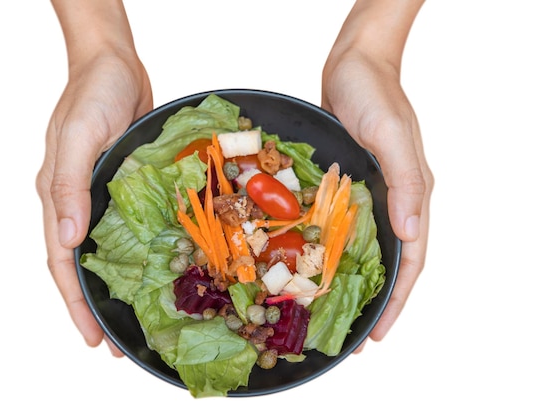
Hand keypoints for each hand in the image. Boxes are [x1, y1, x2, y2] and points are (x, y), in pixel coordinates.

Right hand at [36, 52, 151, 355]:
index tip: (92, 338)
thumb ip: (68, 187)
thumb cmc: (93, 93)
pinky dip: (138, 254)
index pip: (62, 263)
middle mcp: (77, 202)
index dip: (75, 304)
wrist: (115, 64)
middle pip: (82, 267)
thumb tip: (66, 241)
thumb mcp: (78, 137)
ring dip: (118, 287)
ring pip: (107, 252)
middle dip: (96, 307)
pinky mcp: (126, 187)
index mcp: (58, 197)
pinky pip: (130, 228)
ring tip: (136, 319)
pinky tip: (156, 271)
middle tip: (116, 344)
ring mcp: (102, 196)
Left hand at [322, 46, 432, 349]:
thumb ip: (406, 182)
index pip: (410, 261)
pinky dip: (328, 249)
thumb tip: (410, 233)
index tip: (378, 334)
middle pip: (387, 263)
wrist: (353, 64)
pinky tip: (308, 264)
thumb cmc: (375, 94)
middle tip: (349, 336)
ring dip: (349, 280)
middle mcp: (393, 201)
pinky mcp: (346, 185)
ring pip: (361, 248)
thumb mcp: (391, 135)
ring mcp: (369, 194)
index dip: (396, 300)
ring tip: (327, 310)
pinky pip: (339, 225)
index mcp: (411, 195)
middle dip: (373, 301)